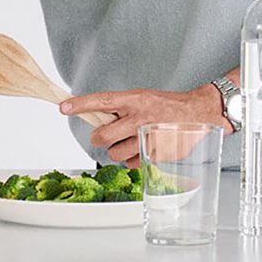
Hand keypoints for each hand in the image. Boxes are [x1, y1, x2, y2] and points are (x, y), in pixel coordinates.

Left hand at [59, 85, 229, 168]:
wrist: (198, 113)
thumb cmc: (166, 106)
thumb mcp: (142, 98)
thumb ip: (120, 108)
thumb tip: (95, 116)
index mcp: (134, 100)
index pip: (101, 101)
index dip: (80, 104)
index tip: (63, 106)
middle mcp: (139, 117)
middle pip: (103, 136)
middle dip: (100, 138)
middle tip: (106, 136)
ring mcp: (147, 137)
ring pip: (115, 153)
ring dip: (118, 150)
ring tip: (131, 141)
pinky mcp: (156, 154)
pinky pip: (131, 163)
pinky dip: (133, 159)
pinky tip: (144, 148)